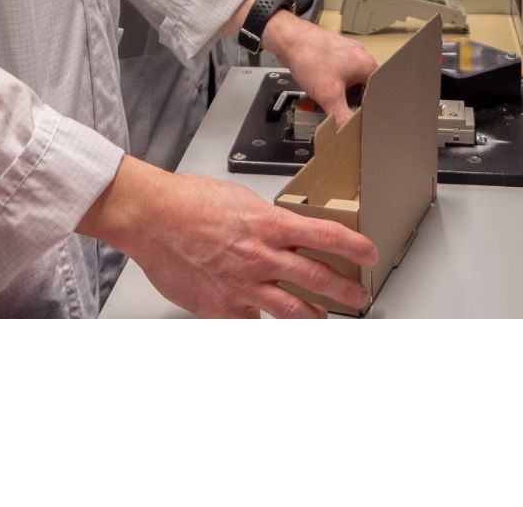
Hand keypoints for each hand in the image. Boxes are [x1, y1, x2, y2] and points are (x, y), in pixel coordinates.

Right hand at [78, 156, 377, 317]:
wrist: (153, 218)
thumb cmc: (189, 202)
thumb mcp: (239, 200)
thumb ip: (265, 223)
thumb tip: (282, 234)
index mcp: (268, 223)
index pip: (324, 235)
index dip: (353, 246)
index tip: (369, 253)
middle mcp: (261, 256)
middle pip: (317, 279)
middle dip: (345, 290)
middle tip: (359, 296)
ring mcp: (243, 286)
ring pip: (292, 310)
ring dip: (315, 316)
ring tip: (327, 319)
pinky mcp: (222, 307)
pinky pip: (253, 321)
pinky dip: (264, 322)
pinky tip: (269, 322)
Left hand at [262, 10, 376, 128]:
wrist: (288, 38)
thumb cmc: (311, 58)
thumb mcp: (328, 94)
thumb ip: (342, 117)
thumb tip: (349, 134)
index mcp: (368, 65)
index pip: (379, 93)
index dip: (372, 110)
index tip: (365, 123)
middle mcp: (361, 57)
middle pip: (364, 89)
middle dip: (355, 104)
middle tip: (347, 118)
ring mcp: (347, 55)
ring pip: (350, 83)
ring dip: (342, 95)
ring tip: (334, 107)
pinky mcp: (333, 55)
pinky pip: (339, 76)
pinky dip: (333, 87)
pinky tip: (323, 94)